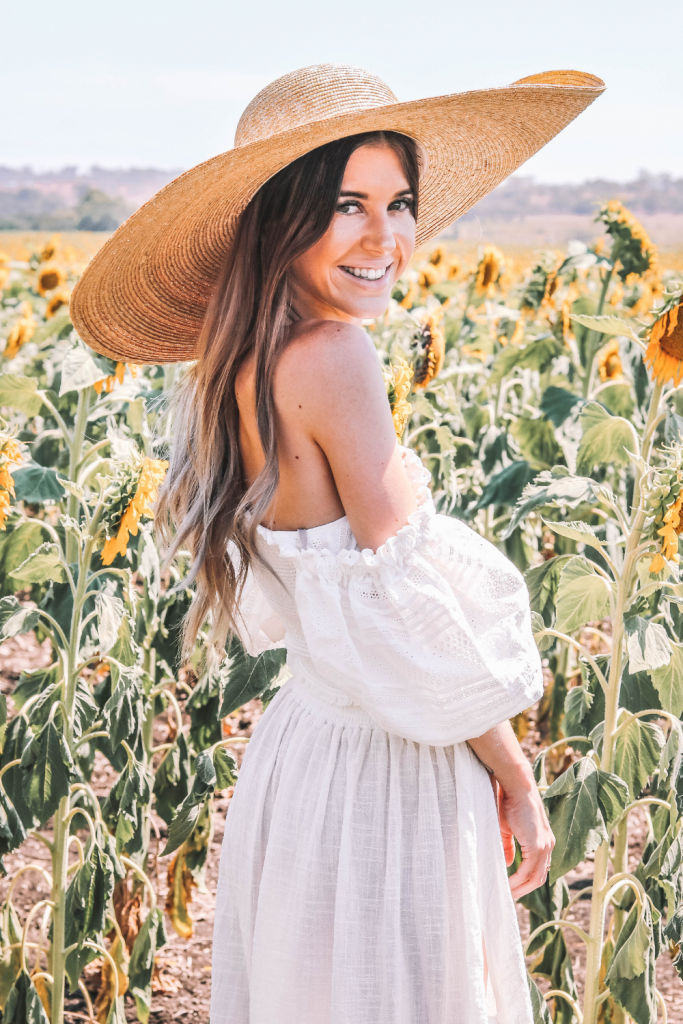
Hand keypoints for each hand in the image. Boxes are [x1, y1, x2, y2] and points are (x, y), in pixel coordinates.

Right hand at [490, 774, 554, 898]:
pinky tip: (507, 884)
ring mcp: (545, 846)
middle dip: (524, 890)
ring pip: (536, 878)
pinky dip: (518, 880)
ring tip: (506, 894)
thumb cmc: (510, 803)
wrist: (516, 786)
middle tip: (508, 896)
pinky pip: (528, 871)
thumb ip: (510, 847)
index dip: (526, 882)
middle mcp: (548, 846)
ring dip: (521, 889)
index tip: (512, 888)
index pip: (538, 869)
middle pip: (539, 878)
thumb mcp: (508, 829)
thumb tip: (509, 864)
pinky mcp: (537, 845)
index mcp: (544, 841)